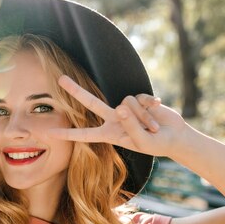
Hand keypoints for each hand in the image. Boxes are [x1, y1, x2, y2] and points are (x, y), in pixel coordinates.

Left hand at [48, 75, 189, 156]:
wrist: (175, 136)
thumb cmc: (156, 144)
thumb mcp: (142, 142)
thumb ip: (130, 126)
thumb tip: (121, 107)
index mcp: (110, 134)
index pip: (84, 134)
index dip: (68, 134)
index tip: (50, 133)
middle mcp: (114, 119)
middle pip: (91, 103)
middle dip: (76, 91)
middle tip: (60, 79)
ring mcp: (125, 108)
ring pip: (126, 104)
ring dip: (143, 117)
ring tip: (153, 128)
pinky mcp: (138, 99)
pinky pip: (140, 98)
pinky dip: (150, 107)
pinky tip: (157, 110)